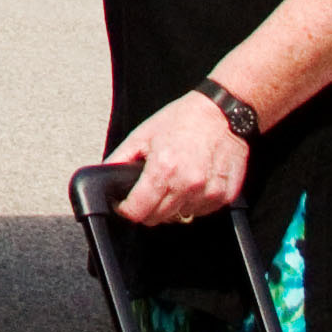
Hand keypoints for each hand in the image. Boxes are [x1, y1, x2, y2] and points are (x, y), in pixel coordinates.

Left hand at [103, 88, 251, 226]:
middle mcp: (187, 184)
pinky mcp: (225, 195)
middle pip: (158, 219)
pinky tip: (193, 181)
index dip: (126, 209)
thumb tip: (106, 176)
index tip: (125, 204)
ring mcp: (208, 192)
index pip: (138, 212)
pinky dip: (194, 202)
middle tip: (151, 188)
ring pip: (180, 217)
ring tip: (175, 179)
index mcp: (164, 170)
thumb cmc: (184, 119)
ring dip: (173, 205)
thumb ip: (120, 159)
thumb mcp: (143, 134)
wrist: (222, 112)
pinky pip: (202, 211)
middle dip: (148, 208)